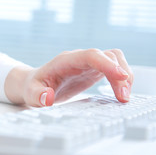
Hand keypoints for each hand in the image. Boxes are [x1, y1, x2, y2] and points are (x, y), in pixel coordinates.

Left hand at [5, 48, 133, 106]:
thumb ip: (38, 95)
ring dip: (124, 76)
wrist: (34, 85)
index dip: (107, 64)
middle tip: (123, 97)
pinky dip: (121, 80)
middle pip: (108, 56)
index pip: (91, 55)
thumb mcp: (31, 93)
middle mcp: (80, 59)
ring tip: (124, 97)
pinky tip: (121, 94)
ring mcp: (88, 64)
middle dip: (121, 73)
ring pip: (115, 60)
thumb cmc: (33, 88)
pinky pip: (114, 69)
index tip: (121, 76)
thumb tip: (48, 98)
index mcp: (66, 60)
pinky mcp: (93, 71)